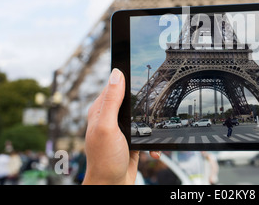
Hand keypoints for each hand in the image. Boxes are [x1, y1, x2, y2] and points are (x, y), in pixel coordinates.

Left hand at [83, 68, 159, 184]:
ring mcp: (122, 129)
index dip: (128, 78)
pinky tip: (154, 149)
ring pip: (142, 117)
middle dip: (146, 103)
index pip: (115, 85)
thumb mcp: (107, 126)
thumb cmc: (104, 160)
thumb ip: (112, 101)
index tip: (144, 75)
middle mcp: (110, 117)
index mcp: (101, 110)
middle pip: (132, 100)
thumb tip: (117, 73)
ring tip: (157, 130)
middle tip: (158, 105)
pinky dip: (153, 142)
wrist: (112, 186)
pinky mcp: (132, 141)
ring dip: (152, 124)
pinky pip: (147, 134)